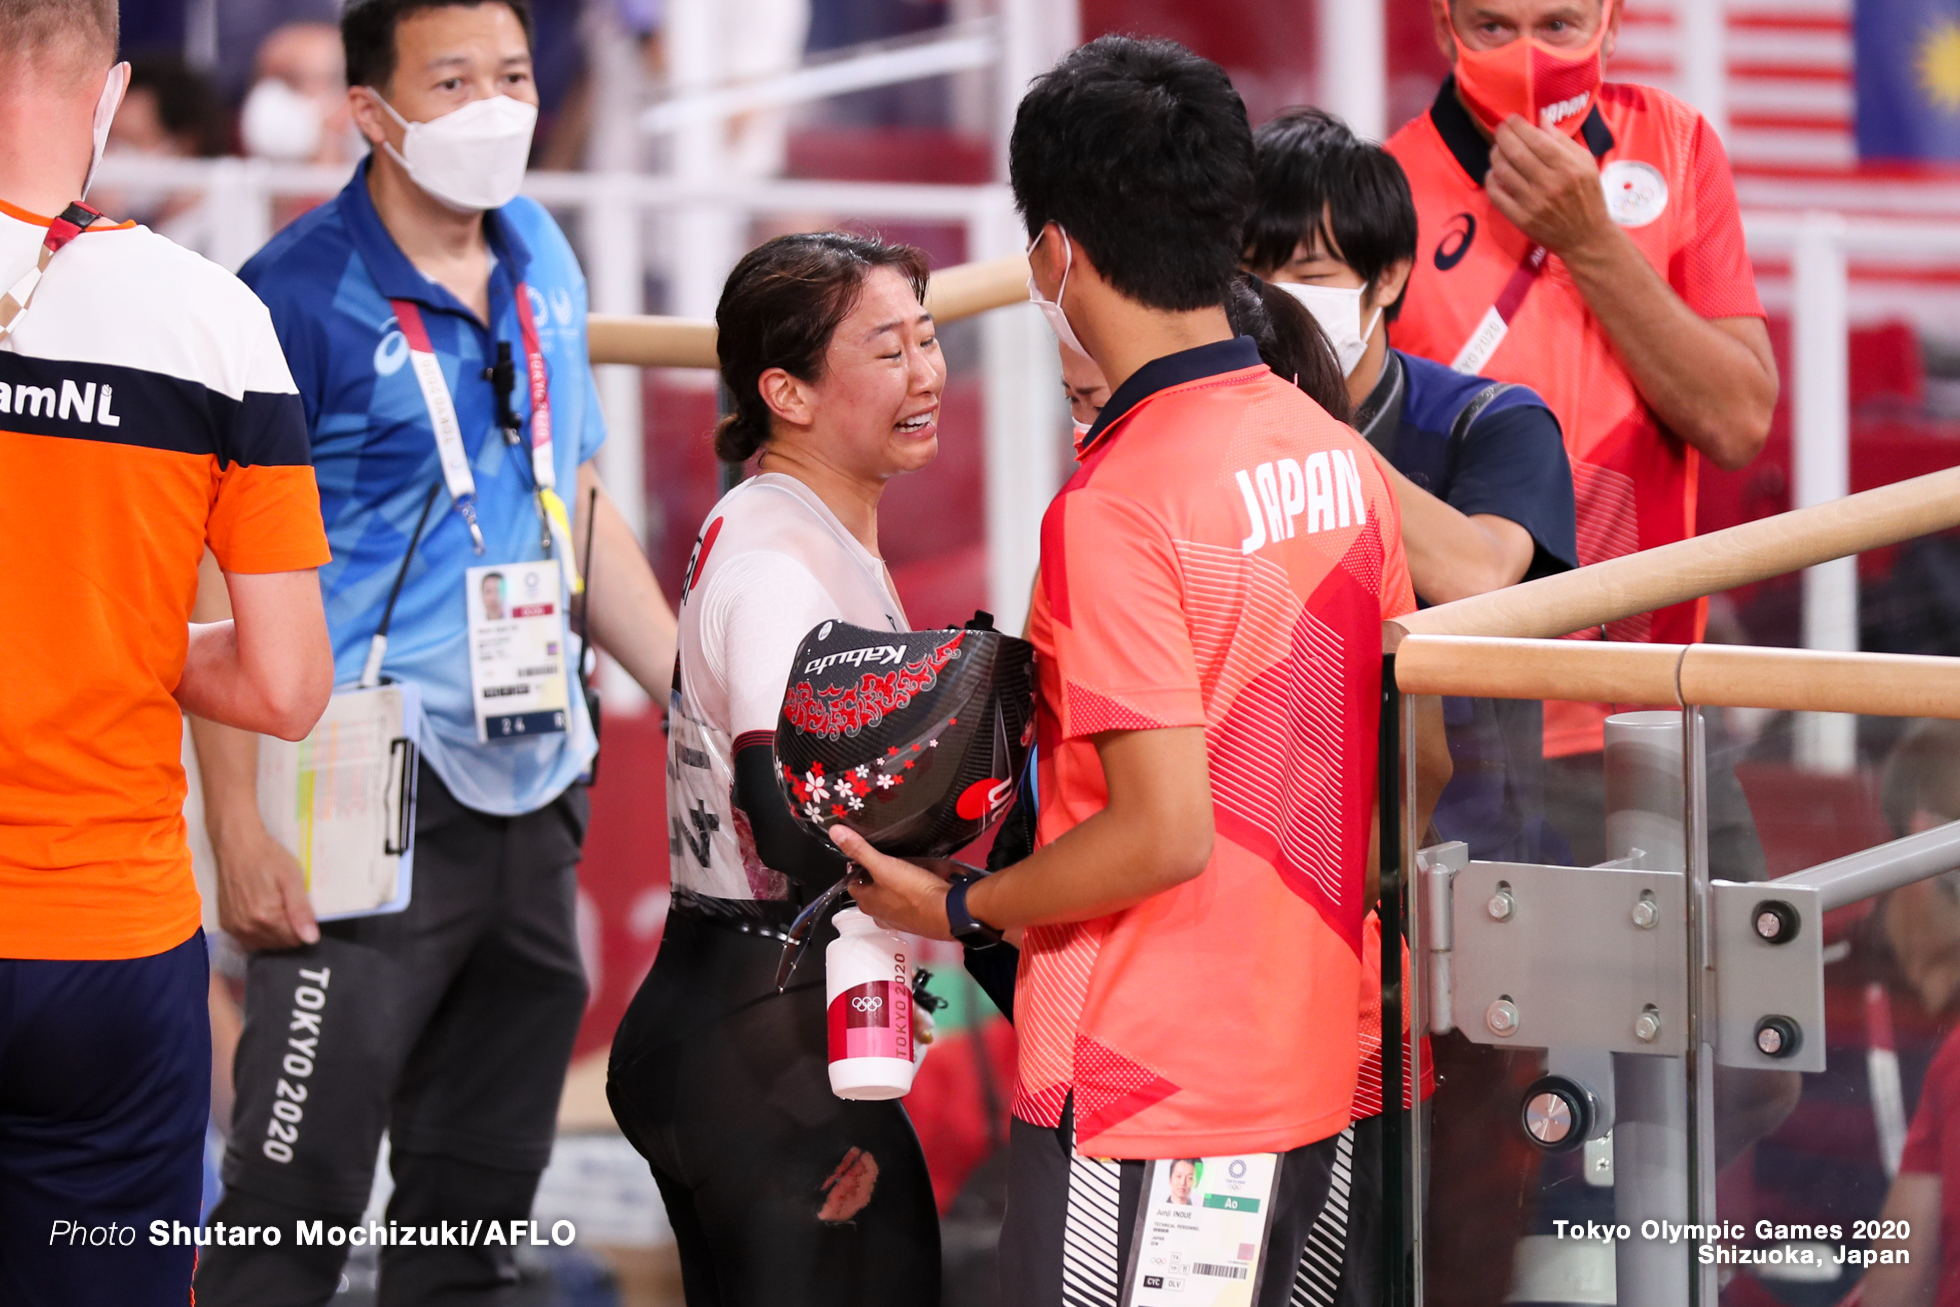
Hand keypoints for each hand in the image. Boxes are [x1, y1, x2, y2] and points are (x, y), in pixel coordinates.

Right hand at [215, 826, 319, 950]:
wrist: (237, 845)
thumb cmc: (268, 858)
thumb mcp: (292, 879)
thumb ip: (301, 911)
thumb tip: (311, 939)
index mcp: (266, 918)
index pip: (295, 940)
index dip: (303, 927)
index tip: (302, 910)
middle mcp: (247, 927)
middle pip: (279, 944)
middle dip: (289, 931)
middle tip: (288, 906)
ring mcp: (234, 927)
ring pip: (263, 944)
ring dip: (273, 934)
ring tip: (276, 910)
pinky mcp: (225, 924)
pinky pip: (247, 940)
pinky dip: (258, 934)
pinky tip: (262, 916)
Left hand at [830, 826, 956, 940]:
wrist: (945, 913)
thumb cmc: (913, 892)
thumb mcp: (883, 865)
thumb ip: (860, 850)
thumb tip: (836, 833)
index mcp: (866, 901)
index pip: (852, 883)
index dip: (855, 868)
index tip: (862, 855)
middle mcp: (878, 913)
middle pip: (870, 891)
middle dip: (875, 876)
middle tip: (884, 859)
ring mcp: (897, 918)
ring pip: (888, 897)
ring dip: (892, 884)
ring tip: (902, 868)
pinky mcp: (915, 919)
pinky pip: (907, 902)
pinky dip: (909, 892)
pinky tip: (918, 882)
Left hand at [1485, 116, 1615, 257]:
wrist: (1586, 237)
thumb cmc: (1587, 196)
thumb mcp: (1585, 163)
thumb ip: (1562, 140)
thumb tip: (1540, 118)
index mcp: (1567, 167)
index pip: (1536, 140)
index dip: (1519, 126)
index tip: (1512, 119)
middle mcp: (1548, 184)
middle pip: (1515, 153)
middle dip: (1503, 136)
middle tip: (1500, 129)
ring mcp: (1532, 203)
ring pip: (1503, 171)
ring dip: (1495, 155)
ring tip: (1498, 149)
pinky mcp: (1520, 219)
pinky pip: (1496, 195)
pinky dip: (1491, 180)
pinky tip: (1494, 172)